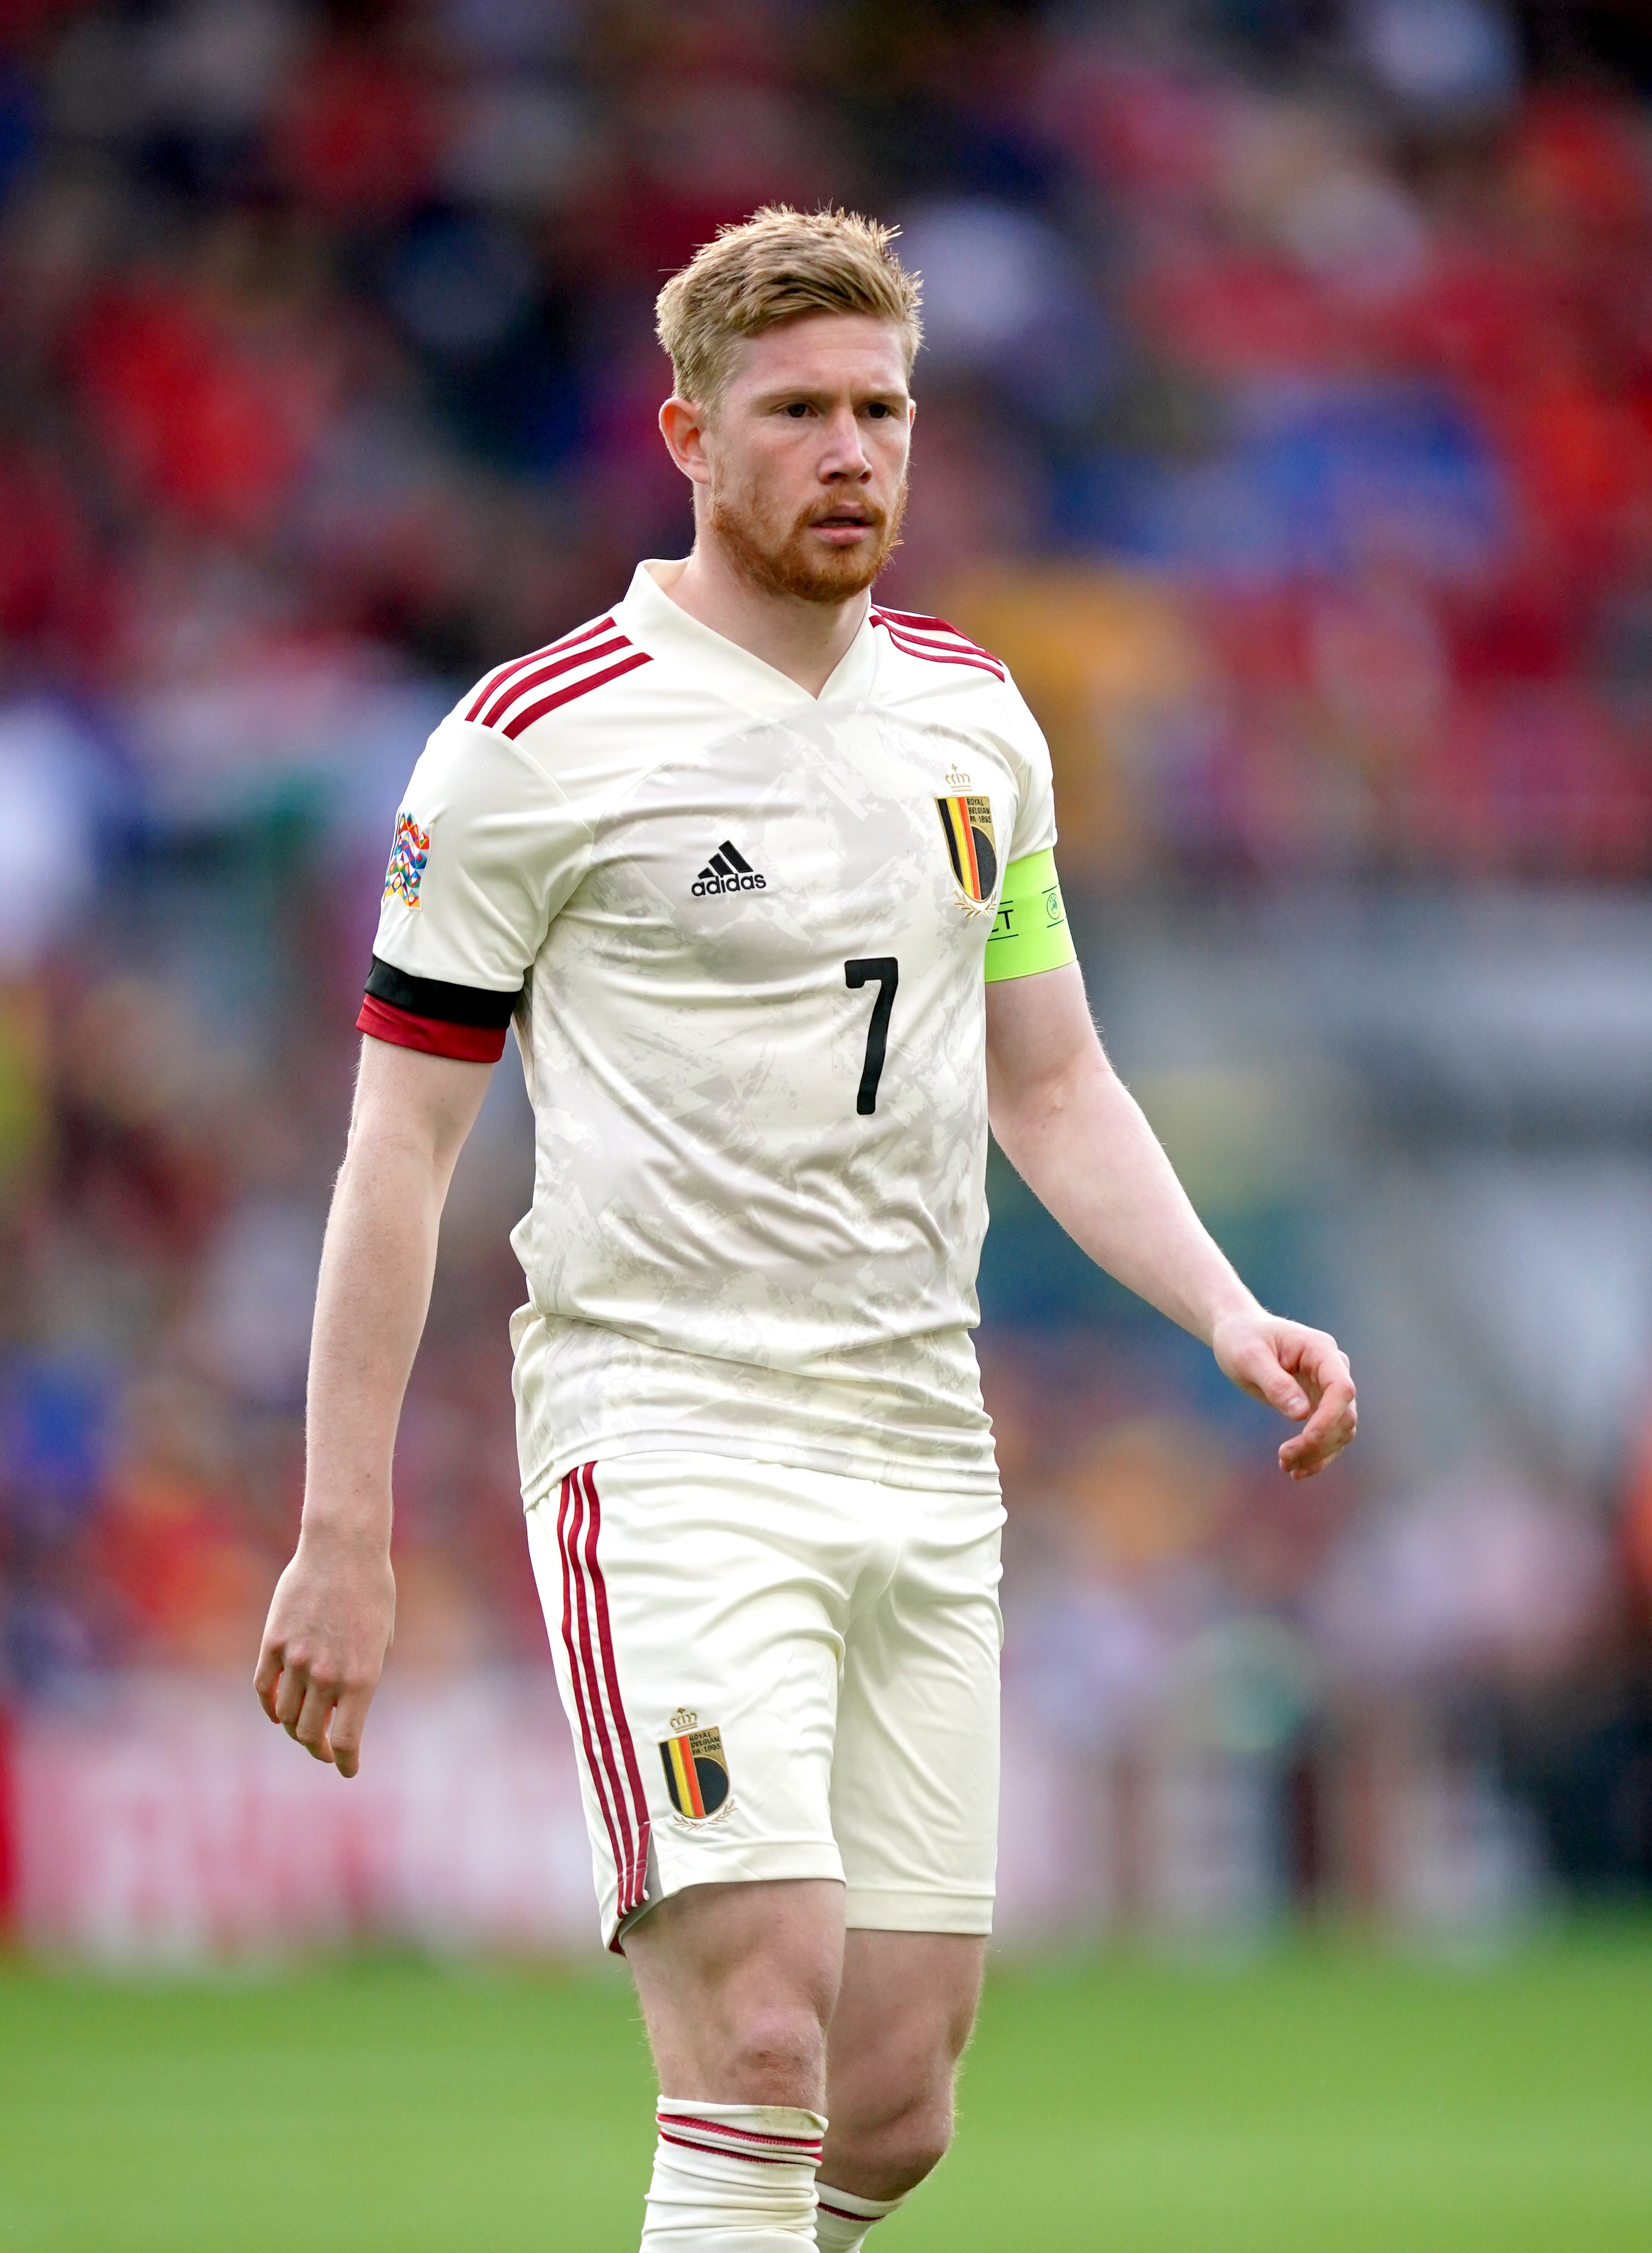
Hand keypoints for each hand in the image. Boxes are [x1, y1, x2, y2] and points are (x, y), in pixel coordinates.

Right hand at [253, 1528, 395, 1775]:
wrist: (344, 1549)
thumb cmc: (373, 1593)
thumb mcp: (380, 1641)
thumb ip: (361, 1679)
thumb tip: (341, 1713)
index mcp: (362, 1677)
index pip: (346, 1740)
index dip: (345, 1761)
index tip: (346, 1768)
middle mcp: (326, 1674)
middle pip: (310, 1734)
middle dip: (318, 1748)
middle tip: (325, 1750)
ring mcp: (296, 1659)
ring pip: (284, 1715)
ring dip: (294, 1726)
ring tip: (305, 1726)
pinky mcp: (272, 1642)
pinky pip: (263, 1687)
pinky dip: (269, 1705)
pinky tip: (278, 1711)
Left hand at [1210, 1309, 1356, 1480]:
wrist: (1239, 1334)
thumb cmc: (1242, 1339)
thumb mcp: (1249, 1357)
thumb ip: (1275, 1383)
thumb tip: (1301, 1414)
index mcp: (1320, 1350)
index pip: (1341, 1388)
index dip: (1329, 1418)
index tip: (1306, 1440)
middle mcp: (1332, 1368)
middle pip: (1344, 1414)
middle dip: (1319, 1442)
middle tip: (1284, 1459)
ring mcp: (1328, 1387)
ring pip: (1341, 1430)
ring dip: (1319, 1453)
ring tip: (1286, 1467)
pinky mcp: (1320, 1403)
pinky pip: (1329, 1434)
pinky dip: (1316, 1454)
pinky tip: (1295, 1469)